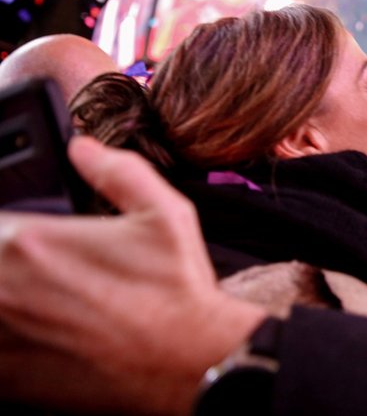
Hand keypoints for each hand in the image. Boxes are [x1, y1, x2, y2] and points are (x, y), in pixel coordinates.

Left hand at [0, 137, 266, 414]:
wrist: (188, 362)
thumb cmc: (176, 292)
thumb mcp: (165, 214)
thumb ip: (118, 172)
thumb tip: (83, 147)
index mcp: (30, 242)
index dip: (11, 230)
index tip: (35, 243)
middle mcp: (3, 290)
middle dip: (9, 268)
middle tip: (52, 274)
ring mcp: (2, 337)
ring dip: (8, 301)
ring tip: (51, 303)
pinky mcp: (7, 378)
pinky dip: (10, 338)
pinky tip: (46, 334)